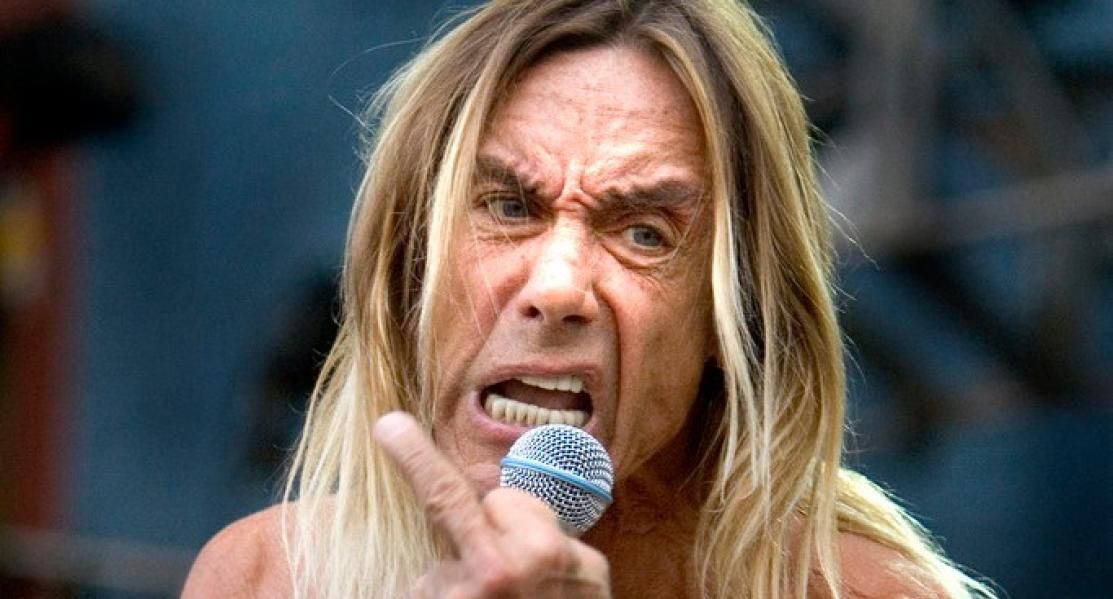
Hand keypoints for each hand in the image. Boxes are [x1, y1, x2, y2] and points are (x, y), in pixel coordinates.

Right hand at [373, 412, 611, 597]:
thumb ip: (445, 572)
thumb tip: (446, 536)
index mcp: (486, 575)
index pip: (443, 497)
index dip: (413, 457)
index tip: (391, 423)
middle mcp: (534, 563)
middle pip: (499, 500)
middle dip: (487, 521)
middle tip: (483, 567)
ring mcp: (573, 568)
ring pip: (533, 513)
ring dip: (520, 535)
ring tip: (516, 582)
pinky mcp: (597, 574)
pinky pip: (562, 541)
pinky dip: (551, 560)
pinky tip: (544, 593)